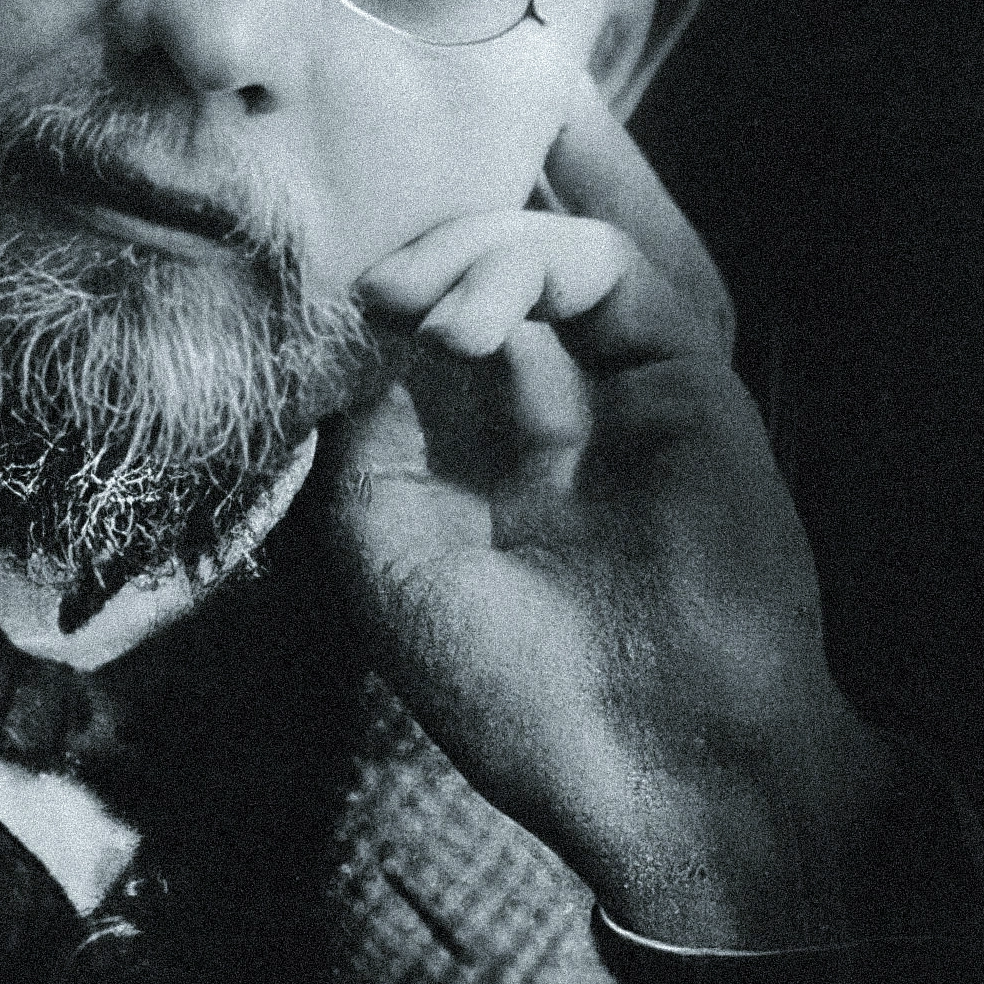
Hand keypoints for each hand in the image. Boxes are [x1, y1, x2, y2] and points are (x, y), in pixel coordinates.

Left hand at [320, 77, 923, 947]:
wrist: (655, 767)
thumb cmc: (510, 682)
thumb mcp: (383, 543)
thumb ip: (363, 420)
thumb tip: (343, 323)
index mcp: (469, 434)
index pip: (421, 303)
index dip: (374, 256)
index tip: (303, 241)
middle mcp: (541, 390)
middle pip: (487, 251)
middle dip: (422, 216)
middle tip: (354, 245)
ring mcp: (612, 373)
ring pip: (541, 240)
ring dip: (460, 247)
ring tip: (400, 304)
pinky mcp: (680, 366)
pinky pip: (604, 266)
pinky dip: (524, 264)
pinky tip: (460, 326)